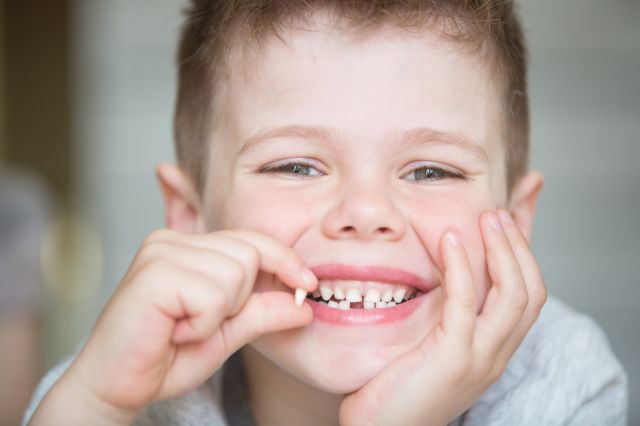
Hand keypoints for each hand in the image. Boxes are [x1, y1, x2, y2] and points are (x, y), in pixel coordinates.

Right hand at [30, 228, 316, 424]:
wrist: (117, 386)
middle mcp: (173, 240)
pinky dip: (202, 324)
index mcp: (189, 246)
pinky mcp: (153, 273)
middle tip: (201, 323)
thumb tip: (304, 303)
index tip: (308, 284)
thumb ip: (262, 311)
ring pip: (234, 274)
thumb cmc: (167, 356)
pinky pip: (212, 296)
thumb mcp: (227, 331)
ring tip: (184, 327)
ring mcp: (160, 252)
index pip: (252, 240)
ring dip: (218, 315)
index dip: (285, 260)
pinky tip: (174, 332)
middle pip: (249, 254)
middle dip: (239, 300)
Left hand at [339, 210, 546, 425]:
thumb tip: (445, 273)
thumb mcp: (432, 344)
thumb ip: (446, 314)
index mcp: (493, 350)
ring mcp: (478, 359)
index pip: (529, 298)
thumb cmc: (397, 386)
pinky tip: (449, 239)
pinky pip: (466, 303)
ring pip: (513, 296)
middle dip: (518, 247)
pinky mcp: (452, 359)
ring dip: (501, 250)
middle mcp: (496, 355)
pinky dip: (463, 266)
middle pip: (530, 293)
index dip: (522, 257)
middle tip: (497, 214)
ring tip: (486, 219)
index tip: (502, 224)